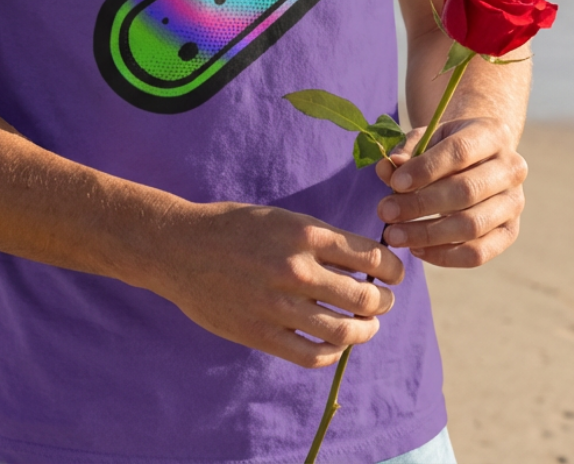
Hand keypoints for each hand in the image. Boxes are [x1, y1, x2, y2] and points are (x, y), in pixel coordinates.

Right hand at [151, 201, 403, 367]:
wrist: (179, 248)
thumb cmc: (234, 227)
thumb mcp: (282, 218)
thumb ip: (320, 239)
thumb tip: (364, 260)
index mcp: (306, 233)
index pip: (371, 257)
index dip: (392, 269)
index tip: (394, 274)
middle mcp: (297, 269)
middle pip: (364, 297)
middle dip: (382, 301)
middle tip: (382, 301)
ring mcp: (278, 305)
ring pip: (344, 331)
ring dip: (364, 331)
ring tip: (366, 326)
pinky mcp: (261, 334)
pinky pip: (311, 355)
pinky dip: (332, 352)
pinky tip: (334, 343)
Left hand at [373, 117, 526, 266]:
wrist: (479, 159)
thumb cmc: (446, 147)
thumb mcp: (427, 137)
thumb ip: (407, 151)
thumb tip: (389, 168)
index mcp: (492, 134)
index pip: (460, 151)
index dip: (426, 169)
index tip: (394, 183)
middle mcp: (511, 168)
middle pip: (466, 191)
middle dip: (420, 204)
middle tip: (385, 212)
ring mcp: (514, 202)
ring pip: (472, 225)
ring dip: (427, 234)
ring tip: (393, 235)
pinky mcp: (510, 232)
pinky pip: (478, 253)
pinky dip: (444, 256)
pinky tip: (416, 249)